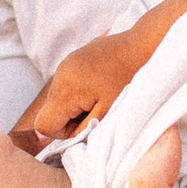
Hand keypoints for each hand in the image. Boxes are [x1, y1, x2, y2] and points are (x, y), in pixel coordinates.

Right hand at [17, 0, 186, 143]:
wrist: (143, 46)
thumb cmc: (130, 81)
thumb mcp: (108, 113)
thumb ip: (83, 130)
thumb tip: (66, 141)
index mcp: (65, 90)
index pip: (43, 124)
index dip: (63, 134)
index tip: (87, 125)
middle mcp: (59, 75)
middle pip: (50, 112)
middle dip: (71, 119)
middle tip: (98, 111)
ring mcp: (64, 64)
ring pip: (58, 99)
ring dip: (75, 106)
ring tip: (101, 98)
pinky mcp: (72, 59)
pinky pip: (65, 85)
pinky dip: (78, 92)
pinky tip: (99, 87)